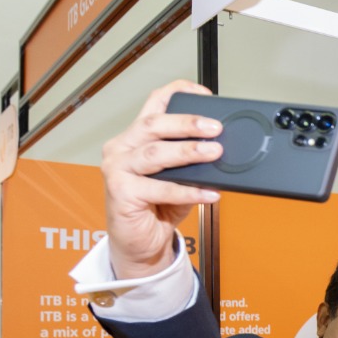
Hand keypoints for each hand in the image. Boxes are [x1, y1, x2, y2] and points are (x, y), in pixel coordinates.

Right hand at [99, 80, 224, 278]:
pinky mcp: (120, 192)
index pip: (154, 104)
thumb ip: (192, 161)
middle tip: (215, 128)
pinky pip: (160, 189)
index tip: (205, 94)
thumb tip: (220, 148)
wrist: (141, 243)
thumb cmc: (158, 206)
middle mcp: (122, 148)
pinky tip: (209, 193)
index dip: (178, 93)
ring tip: (215, 152)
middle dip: (187, 123)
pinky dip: (188, 192)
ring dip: (188, 152)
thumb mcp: (179, 177)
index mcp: (135, 137)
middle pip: (153, 125)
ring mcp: (117, 169)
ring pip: (155, 153)